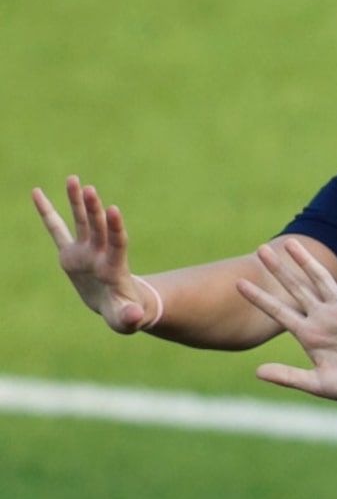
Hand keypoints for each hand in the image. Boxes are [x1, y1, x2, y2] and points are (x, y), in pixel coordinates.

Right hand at [32, 176, 158, 331]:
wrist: (117, 306)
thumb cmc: (124, 313)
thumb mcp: (127, 319)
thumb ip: (131, 317)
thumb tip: (136, 316)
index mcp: (114, 268)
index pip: (117, 243)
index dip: (115, 227)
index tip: (113, 209)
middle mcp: (100, 254)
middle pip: (98, 228)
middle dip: (94, 210)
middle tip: (89, 189)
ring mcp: (85, 251)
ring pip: (81, 222)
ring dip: (77, 201)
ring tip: (73, 179)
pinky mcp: (69, 253)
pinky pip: (55, 229)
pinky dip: (46, 212)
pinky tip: (36, 192)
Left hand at [244, 236, 336, 401]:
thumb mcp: (318, 384)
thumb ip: (289, 376)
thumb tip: (257, 372)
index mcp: (309, 334)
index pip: (278, 311)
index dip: (260, 297)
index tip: (238, 283)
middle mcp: (323, 318)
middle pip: (296, 289)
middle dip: (279, 270)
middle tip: (261, 250)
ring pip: (322, 280)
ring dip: (307, 261)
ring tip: (291, 242)